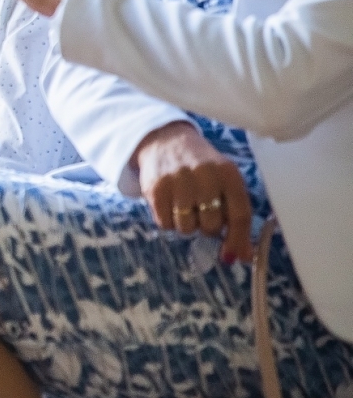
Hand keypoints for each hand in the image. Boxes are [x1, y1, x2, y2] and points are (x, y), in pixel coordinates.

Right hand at [133, 121, 253, 263]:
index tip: (233, 255)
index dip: (238, 239)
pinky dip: (169, 221)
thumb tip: (241, 256)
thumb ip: (236, 216)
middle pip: (211, 225)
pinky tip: (170, 205)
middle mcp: (204, 175)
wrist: (166, 141)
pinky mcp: (155, 188)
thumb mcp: (225, 182)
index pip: (239, 214)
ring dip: (187, 224)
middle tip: (202, 212)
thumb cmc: (202, 167)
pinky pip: (165, 224)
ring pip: (187, 228)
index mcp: (228, 173)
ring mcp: (178, 181)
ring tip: (185, 206)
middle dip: (208, 226)